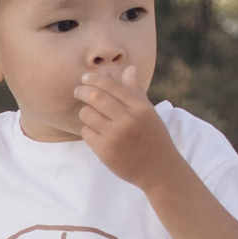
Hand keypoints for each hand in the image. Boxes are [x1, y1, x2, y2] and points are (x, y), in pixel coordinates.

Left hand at [75, 61, 184, 191]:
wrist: (159, 170)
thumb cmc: (154, 138)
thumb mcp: (149, 113)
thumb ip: (136, 91)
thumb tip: (129, 68)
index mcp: (140, 108)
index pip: (112, 87)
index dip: (95, 79)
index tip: (85, 78)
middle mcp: (128, 121)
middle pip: (95, 97)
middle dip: (82, 91)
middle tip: (78, 91)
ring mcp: (116, 137)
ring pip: (87, 114)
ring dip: (84, 112)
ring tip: (89, 114)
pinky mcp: (105, 152)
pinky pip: (86, 132)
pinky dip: (87, 129)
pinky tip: (95, 131)